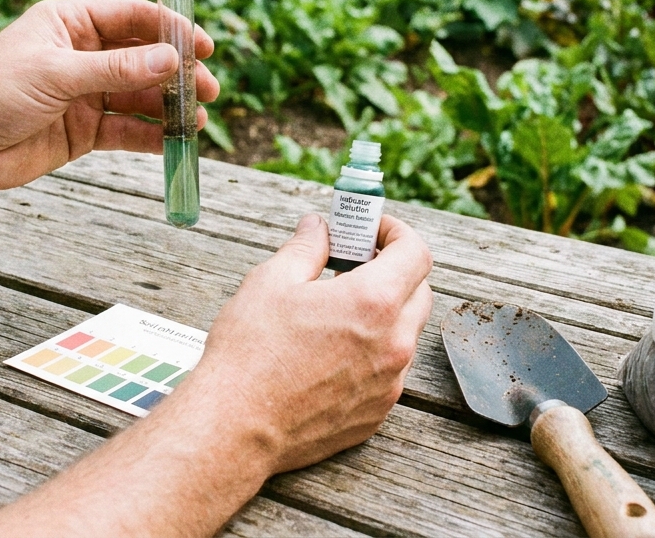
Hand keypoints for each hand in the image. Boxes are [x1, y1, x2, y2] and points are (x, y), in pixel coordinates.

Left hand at [0, 0, 218, 191]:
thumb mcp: (56, 74)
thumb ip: (115, 69)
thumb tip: (170, 61)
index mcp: (70, 22)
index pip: (132, 17)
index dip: (170, 28)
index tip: (202, 45)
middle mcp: (81, 54)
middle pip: (143, 57)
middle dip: (177, 72)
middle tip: (208, 88)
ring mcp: (84, 93)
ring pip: (139, 95)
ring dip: (170, 107)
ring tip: (198, 119)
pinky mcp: (82, 131)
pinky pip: (126, 129)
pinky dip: (152, 136)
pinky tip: (175, 142)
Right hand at [176, 213, 433, 472]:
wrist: (235, 426)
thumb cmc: (250, 353)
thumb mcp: (272, 281)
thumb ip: (307, 247)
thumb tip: (319, 227)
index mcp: (373, 302)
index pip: (416, 253)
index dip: (396, 233)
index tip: (372, 230)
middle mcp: (394, 344)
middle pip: (419, 292)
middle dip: (394, 270)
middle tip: (353, 264)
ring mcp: (389, 384)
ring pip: (405, 334)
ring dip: (384, 313)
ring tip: (336, 310)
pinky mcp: (377, 413)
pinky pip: (389, 371)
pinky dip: (373, 352)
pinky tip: (331, 351)